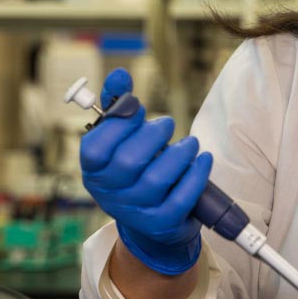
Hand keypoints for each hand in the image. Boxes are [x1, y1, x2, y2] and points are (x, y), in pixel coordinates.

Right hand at [80, 68, 213, 275]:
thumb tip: (120, 75)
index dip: (119, 124)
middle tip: (168, 124)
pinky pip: (182, 198)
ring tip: (190, 143)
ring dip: (179, 153)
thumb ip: (118, 105)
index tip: (139, 109)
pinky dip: (196, 174)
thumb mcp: (121, 140)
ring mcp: (136, 211)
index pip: (95, 148)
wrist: (152, 222)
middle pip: (129, 162)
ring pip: (157, 180)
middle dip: (154, 136)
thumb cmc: (136, 169)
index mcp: (94, 171)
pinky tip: (203, 159)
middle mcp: (110, 194)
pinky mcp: (162, 223)